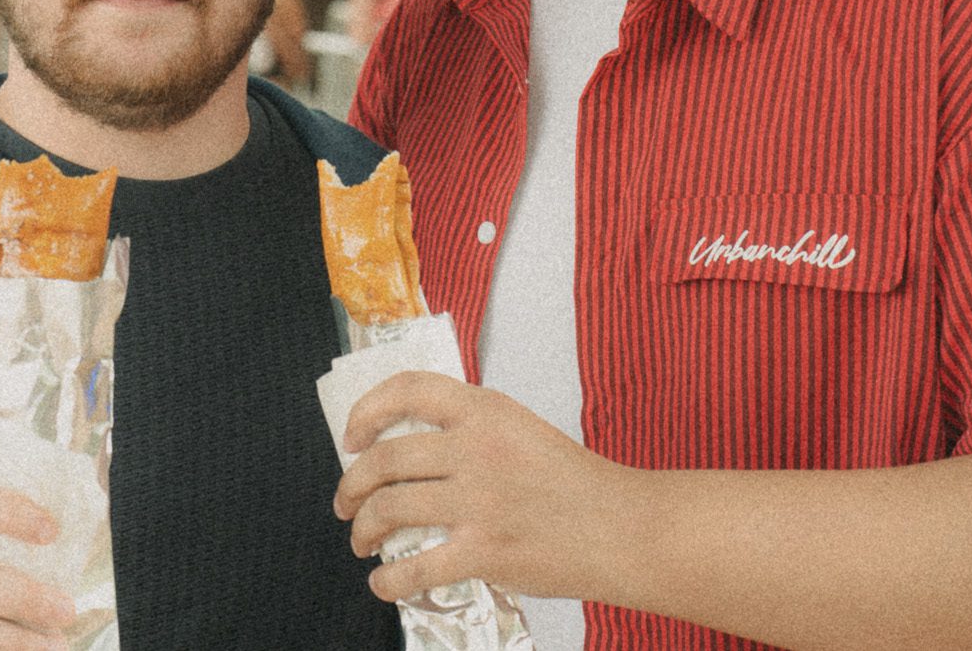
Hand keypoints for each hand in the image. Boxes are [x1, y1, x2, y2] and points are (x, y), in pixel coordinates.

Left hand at [332, 372, 636, 604]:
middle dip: (352, 485)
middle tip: (347, 502)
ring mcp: (480, 500)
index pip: (408, 389)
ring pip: (390, 509)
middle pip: (385, 458)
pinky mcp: (487, 551)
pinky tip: (384, 583)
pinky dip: (389, 581)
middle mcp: (477, 448)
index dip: (367, 410)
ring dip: (364, 529)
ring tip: (363, 541)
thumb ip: (472, 430)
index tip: (351, 436)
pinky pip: (416, 568)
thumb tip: (413, 450)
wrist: (625, 529)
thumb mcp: (522, 430)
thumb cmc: (576, 484)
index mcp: (486, 411)